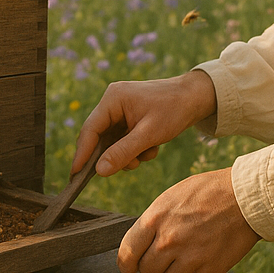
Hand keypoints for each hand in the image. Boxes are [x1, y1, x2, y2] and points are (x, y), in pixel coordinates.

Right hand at [71, 71, 217, 177]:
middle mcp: (112, 102)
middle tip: (130, 165)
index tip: (75, 175)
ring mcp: (121, 110)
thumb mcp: (149, 135)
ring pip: (112, 142)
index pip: (90, 130)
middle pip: (99, 137)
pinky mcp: (129, 117)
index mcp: (113, 99)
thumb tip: (99, 171)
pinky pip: (123, 139)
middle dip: (114, 155)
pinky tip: (152, 147)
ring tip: (148, 153)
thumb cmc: (175, 109)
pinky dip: (136, 148)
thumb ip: (123, 152)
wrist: (198, 97)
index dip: (82, 153)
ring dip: (128, 154)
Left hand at [117, 167, 260, 272]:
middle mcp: (169, 241)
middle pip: (147, 270)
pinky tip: (199, 259)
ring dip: (172, 271)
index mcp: (155, 219)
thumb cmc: (206, 192)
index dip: (126, 263)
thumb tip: (138, 244)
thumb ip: (152, 222)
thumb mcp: (170, 198)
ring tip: (185, 254)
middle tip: (164, 255)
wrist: (244, 197)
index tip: (128, 268)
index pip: (128, 253)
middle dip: (152, 265)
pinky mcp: (209, 270)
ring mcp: (189, 257)